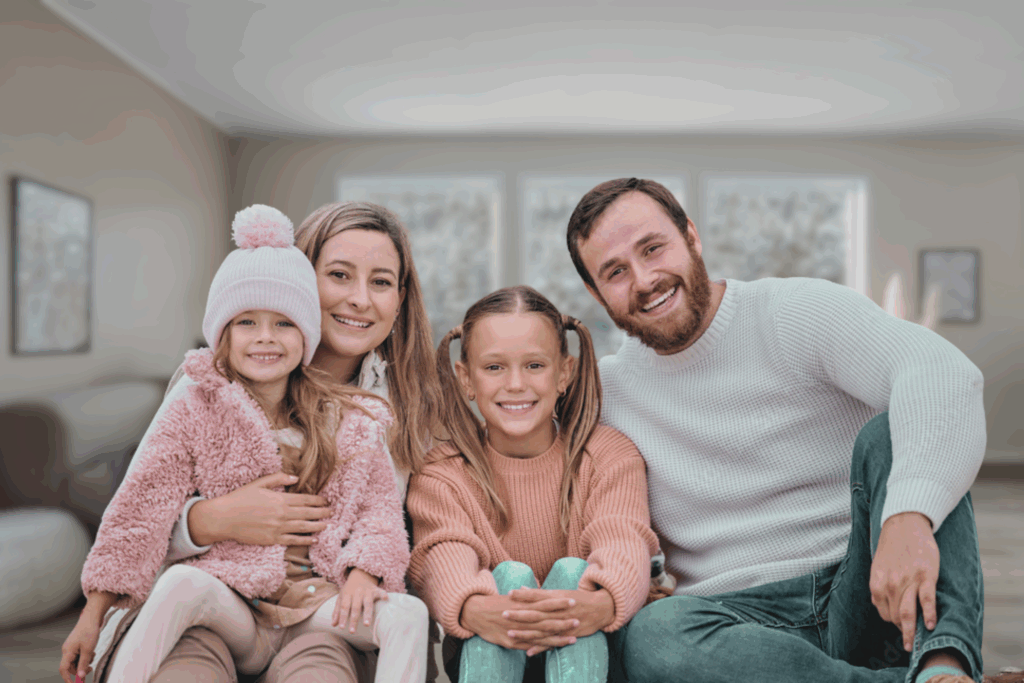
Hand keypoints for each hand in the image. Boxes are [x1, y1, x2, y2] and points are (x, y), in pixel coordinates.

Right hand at [59, 593, 114, 682]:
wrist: (92, 617)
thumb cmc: (89, 631)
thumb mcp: (88, 650)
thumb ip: (83, 664)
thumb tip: (80, 677)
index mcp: (67, 651)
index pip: (63, 669)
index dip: (68, 679)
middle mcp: (67, 650)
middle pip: (71, 667)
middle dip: (80, 669)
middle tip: (91, 668)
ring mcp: (71, 647)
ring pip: (76, 661)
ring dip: (85, 662)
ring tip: (92, 654)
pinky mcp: (76, 645)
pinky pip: (79, 655)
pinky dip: (85, 656)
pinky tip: (92, 651)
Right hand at [189, 472, 331, 545]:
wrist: (224, 518)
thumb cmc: (240, 498)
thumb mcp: (259, 483)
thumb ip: (279, 479)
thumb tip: (296, 478)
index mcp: (280, 499)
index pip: (305, 500)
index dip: (318, 500)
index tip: (326, 500)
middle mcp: (282, 514)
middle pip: (308, 514)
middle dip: (322, 513)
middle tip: (332, 512)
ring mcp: (278, 528)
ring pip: (303, 527)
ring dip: (318, 526)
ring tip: (328, 525)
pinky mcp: (272, 539)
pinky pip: (293, 540)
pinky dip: (305, 540)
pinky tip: (314, 539)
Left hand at [333, 568, 387, 632]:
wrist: (359, 575)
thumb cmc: (349, 590)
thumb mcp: (341, 597)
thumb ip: (337, 610)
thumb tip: (333, 625)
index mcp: (347, 594)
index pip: (344, 606)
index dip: (342, 617)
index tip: (342, 628)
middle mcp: (357, 592)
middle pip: (355, 607)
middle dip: (354, 619)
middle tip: (352, 631)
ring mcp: (367, 591)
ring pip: (367, 603)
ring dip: (367, 613)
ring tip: (367, 624)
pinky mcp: (376, 590)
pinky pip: (380, 592)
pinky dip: (383, 594)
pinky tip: (386, 598)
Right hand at [460, 593, 577, 650]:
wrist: (475, 612)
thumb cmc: (496, 603)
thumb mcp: (512, 598)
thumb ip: (526, 597)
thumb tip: (538, 591)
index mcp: (522, 604)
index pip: (545, 602)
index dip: (559, 602)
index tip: (573, 601)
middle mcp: (521, 617)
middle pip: (546, 620)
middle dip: (563, 622)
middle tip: (578, 620)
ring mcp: (517, 630)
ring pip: (540, 635)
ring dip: (557, 638)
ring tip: (572, 639)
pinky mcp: (511, 641)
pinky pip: (529, 645)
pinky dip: (541, 648)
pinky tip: (552, 649)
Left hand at [506, 588, 614, 655]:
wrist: (600, 608)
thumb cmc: (577, 598)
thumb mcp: (559, 593)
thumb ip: (539, 593)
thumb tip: (521, 588)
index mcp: (556, 598)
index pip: (537, 596)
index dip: (523, 595)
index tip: (508, 593)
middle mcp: (558, 611)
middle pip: (536, 613)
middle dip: (519, 615)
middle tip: (503, 613)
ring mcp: (562, 624)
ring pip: (541, 630)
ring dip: (525, 633)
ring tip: (510, 633)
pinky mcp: (566, 635)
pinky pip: (551, 643)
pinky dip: (540, 648)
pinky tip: (528, 652)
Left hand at [870, 511, 939, 650]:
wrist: (904, 523)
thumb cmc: (892, 547)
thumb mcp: (878, 567)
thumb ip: (881, 586)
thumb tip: (883, 604)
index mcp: (877, 583)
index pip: (884, 613)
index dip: (892, 622)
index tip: (900, 628)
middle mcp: (890, 585)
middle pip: (895, 617)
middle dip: (902, 631)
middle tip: (909, 644)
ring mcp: (908, 581)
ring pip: (908, 613)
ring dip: (911, 632)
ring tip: (915, 646)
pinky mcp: (925, 576)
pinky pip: (927, 601)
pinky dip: (929, 615)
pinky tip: (931, 626)